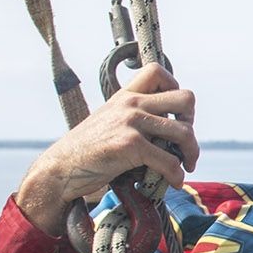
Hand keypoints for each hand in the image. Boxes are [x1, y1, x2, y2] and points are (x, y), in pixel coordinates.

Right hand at [15, 63, 198, 235]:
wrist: (61, 168)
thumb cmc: (88, 150)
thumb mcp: (110, 121)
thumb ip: (135, 117)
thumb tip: (169, 129)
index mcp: (126, 95)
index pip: (158, 71)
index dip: (175, 90)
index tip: (174, 115)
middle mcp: (130, 103)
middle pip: (186, 99)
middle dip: (191, 124)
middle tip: (183, 143)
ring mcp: (131, 122)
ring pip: (184, 132)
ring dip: (191, 153)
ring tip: (185, 166)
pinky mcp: (130, 145)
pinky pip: (170, 160)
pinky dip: (176, 174)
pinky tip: (173, 181)